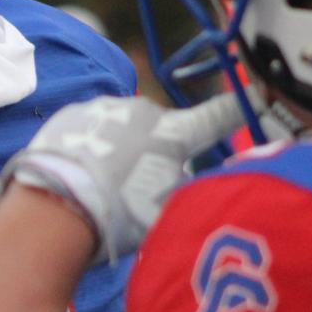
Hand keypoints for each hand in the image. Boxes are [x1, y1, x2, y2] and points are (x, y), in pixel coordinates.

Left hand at [1, 93, 243, 263]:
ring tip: (99, 184)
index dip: (235, 110)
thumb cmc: (122, 215)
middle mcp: (142, 110)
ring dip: (116, 147)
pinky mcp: (70, 114)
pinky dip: (87, 146)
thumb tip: (185, 172)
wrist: (56, 207)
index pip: (216, 118)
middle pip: (157, 128)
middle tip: (136, 185)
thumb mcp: (171, 208)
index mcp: (174, 133)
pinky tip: (77, 173)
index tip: (254, 96)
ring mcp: (103, 108)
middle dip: (152, 149)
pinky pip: (88, 128)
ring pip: (120, 127)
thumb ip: (186, 185)